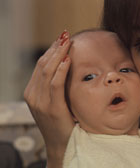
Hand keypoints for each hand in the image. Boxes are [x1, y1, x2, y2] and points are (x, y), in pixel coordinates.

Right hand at [24, 31, 74, 167]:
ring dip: (58, 54)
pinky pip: (55, 85)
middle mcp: (33, 95)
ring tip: (67, 41)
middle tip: (66, 34)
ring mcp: (40, 102)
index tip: (62, 38)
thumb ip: (57, 86)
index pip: (41, 65)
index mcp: (33, 92)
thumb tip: (67, 66)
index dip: (51, 50)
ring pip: (47, 72)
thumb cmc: (63, 121)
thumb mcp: (56, 101)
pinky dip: (60, 71)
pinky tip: (67, 60)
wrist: (62, 144)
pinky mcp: (51, 108)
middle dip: (55, 48)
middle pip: (43, 65)